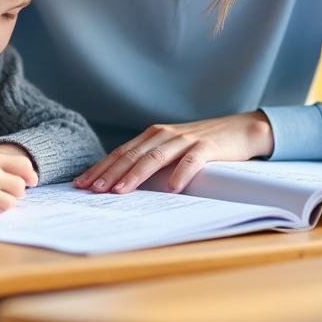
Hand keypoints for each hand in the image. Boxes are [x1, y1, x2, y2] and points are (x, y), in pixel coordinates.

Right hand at [0, 145, 39, 215]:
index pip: (23, 164)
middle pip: (20, 185)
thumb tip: (31, 179)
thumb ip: (2, 164)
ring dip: (7, 200)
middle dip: (17, 190)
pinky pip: (2, 209)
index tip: (31, 181)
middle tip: (4, 191)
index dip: (30, 174)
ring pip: (14, 199)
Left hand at [73, 112, 273, 193]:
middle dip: (110, 173)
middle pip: (132, 154)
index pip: (120, 153)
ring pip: (155, 156)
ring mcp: (186, 139)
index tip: (81, 184)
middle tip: (93, 190)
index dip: (101, 168)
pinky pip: (192, 160)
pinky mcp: (208, 146)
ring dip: (136, 174)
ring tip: (120, 191)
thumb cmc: (201, 145)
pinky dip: (180, 173)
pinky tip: (171, 188)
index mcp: (152, 135)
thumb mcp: (171, 150)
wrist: (240, 130)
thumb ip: (150, 161)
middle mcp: (165, 134)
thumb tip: (121, 183)